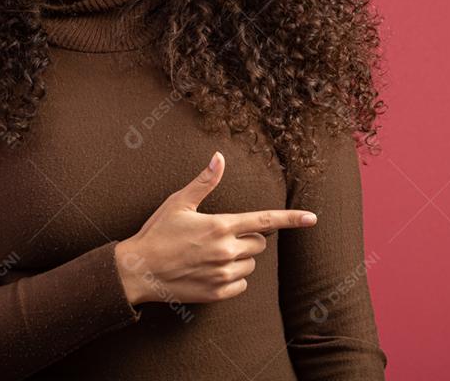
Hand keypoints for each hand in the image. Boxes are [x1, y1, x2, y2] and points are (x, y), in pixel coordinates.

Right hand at [114, 151, 317, 305]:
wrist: (137, 271)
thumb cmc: (157, 232)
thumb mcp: (179, 202)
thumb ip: (205, 181)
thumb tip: (219, 157)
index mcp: (221, 225)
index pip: (265, 221)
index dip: (291, 219)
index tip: (312, 219)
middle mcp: (226, 250)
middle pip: (259, 244)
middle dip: (248, 238)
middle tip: (221, 236)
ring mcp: (222, 274)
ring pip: (250, 265)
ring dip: (239, 259)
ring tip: (211, 254)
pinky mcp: (217, 293)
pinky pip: (241, 284)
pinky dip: (232, 278)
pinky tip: (211, 271)